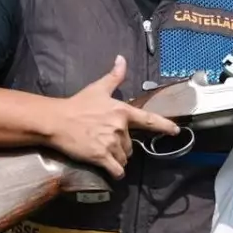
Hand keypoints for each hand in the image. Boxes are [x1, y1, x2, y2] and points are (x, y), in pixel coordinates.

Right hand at [48, 55, 180, 179]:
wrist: (57, 121)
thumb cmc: (77, 104)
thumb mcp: (98, 88)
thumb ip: (114, 76)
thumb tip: (121, 59)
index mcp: (123, 111)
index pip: (149, 120)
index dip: (165, 126)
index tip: (176, 131)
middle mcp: (120, 128)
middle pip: (131, 145)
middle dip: (123, 146)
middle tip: (107, 141)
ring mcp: (111, 143)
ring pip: (124, 158)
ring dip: (118, 158)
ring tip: (104, 152)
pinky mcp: (101, 157)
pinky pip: (116, 170)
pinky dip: (116, 172)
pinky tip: (112, 171)